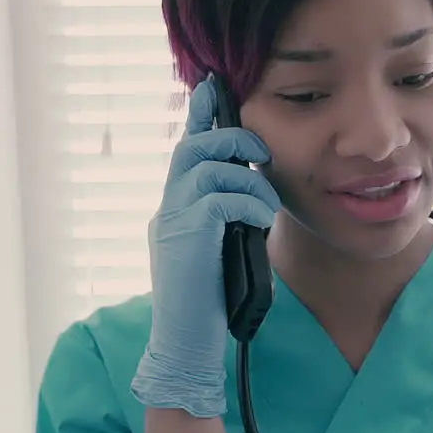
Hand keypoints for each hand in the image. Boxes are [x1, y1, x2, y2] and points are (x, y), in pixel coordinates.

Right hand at [131, 77, 281, 417]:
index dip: (200, 116)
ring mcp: (172, 221)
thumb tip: (258, 189)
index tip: (215, 87)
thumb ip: (231, 217)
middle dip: (228, 135)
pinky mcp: (184, 238)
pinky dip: (248, 204)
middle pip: (191, 147)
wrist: (187, 345)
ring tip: (264, 205)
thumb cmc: (212, 302)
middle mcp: (168, 208)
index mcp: (177, 208)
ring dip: (247, 179)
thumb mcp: (225, 248)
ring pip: (208, 166)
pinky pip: (221, 198)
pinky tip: (260, 223)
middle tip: (258, 148)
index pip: (186, 150)